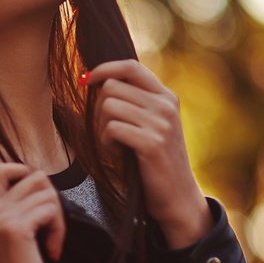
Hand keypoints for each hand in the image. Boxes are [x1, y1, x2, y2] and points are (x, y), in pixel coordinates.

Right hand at [0, 161, 64, 262]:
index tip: (37, 197)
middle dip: (51, 198)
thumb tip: (42, 182)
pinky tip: (52, 250)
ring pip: (46, 192)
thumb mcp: (15, 233)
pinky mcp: (17, 229)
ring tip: (51, 240)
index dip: (23, 171)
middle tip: (50, 225)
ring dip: (57, 217)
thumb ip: (20, 207)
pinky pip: (51, 210)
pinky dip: (59, 230)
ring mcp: (2, 218)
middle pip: (33, 176)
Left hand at [85, 59, 211, 248]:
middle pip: (112, 87)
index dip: (104, 69)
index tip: (86, 81)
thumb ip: (135, 103)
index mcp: (166, 96)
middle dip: (99, 108)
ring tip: (115, 144)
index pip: (130, 66)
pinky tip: (117, 154)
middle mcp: (165, 105)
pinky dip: (106, 143)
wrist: (178, 196)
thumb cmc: (155, 162)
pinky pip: (111, 129)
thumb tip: (98, 81)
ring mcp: (161, 123)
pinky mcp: (152, 143)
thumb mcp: (152, 125)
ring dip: (102, 128)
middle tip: (108, 131)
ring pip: (109, 107)